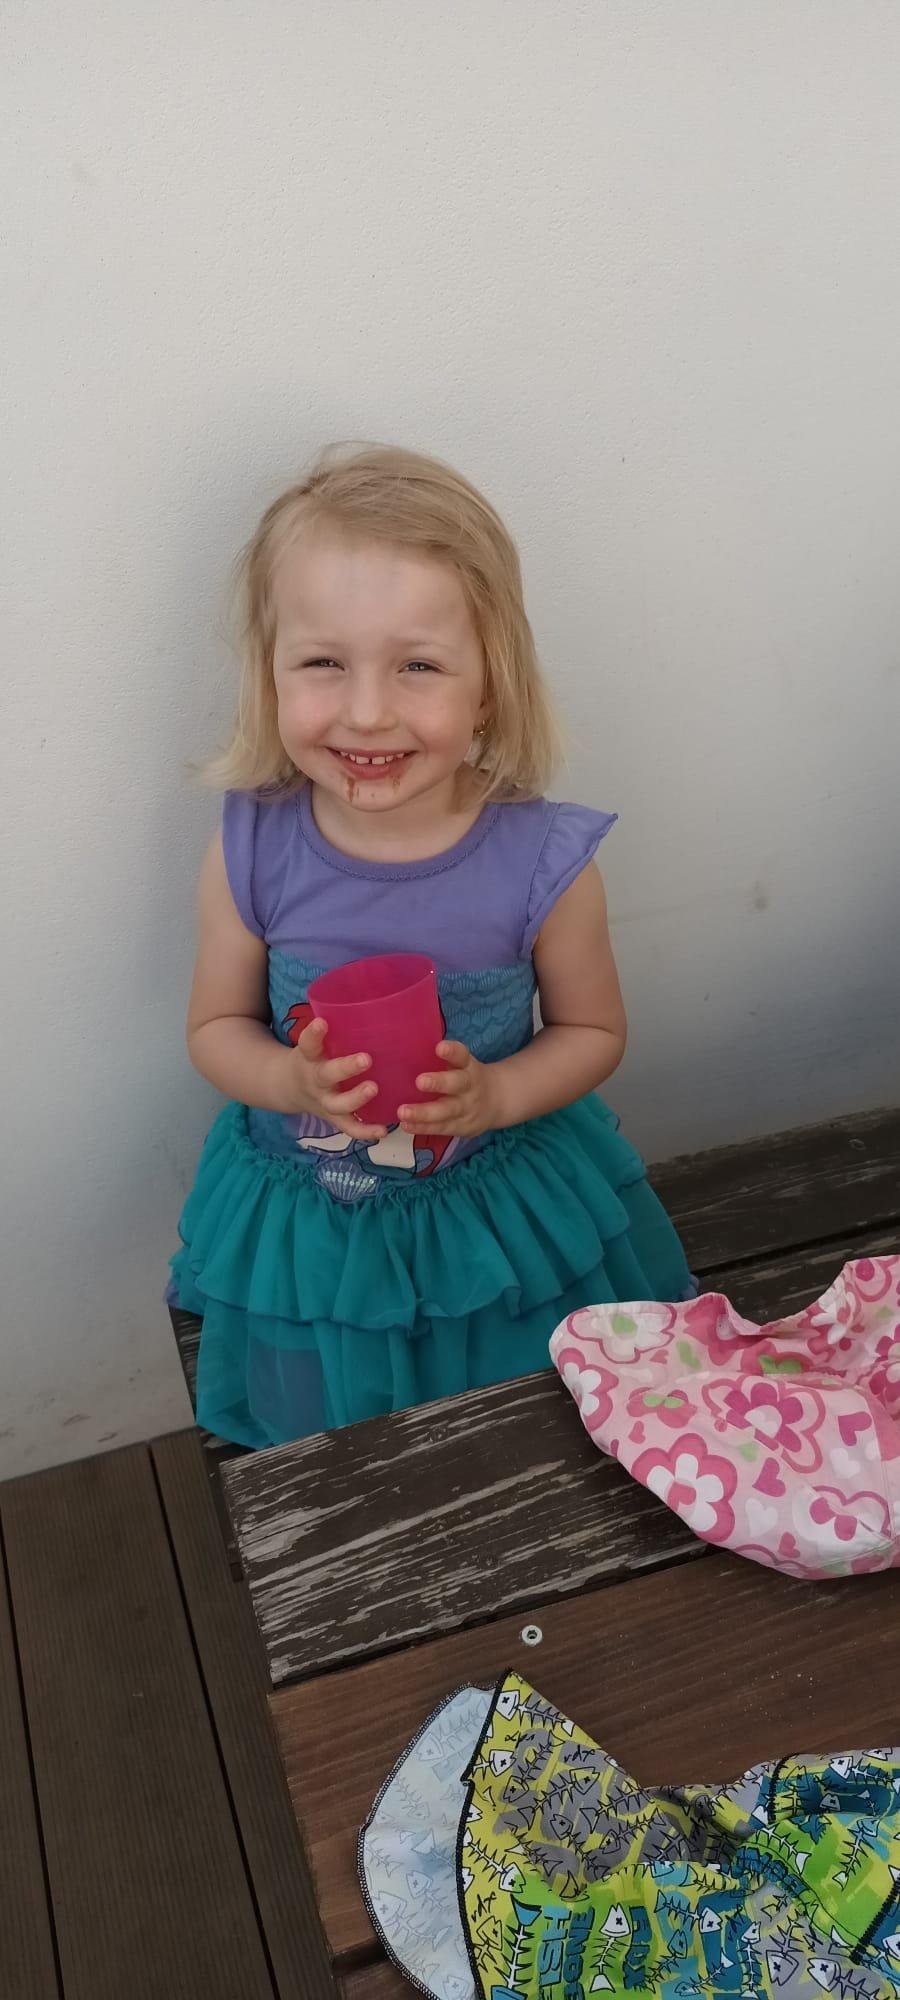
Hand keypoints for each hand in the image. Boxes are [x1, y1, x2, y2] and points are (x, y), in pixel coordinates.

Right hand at [286, 1017, 387, 1139]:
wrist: (285, 1088)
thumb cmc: (315, 1056)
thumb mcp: (316, 1040)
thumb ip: (340, 1025)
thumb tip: (384, 998)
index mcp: (309, 1057)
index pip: (307, 1043)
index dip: (313, 1034)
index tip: (322, 1022)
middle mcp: (315, 1080)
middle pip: (326, 1076)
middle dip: (345, 1068)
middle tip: (366, 1059)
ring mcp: (323, 1102)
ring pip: (338, 1105)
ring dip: (356, 1099)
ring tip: (374, 1089)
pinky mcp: (332, 1119)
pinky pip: (349, 1128)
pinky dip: (365, 1132)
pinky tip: (383, 1131)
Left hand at [398, 1041, 504, 1139]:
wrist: (497, 1101)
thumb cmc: (467, 1078)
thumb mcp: (462, 1065)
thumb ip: (443, 1060)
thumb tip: (406, 1048)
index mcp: (468, 1066)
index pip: (462, 1056)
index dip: (452, 1051)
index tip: (439, 1047)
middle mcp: (469, 1087)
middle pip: (457, 1084)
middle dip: (439, 1083)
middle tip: (420, 1081)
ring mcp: (466, 1109)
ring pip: (447, 1111)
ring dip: (424, 1113)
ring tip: (403, 1112)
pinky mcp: (462, 1126)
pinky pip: (441, 1128)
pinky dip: (422, 1127)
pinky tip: (406, 1125)